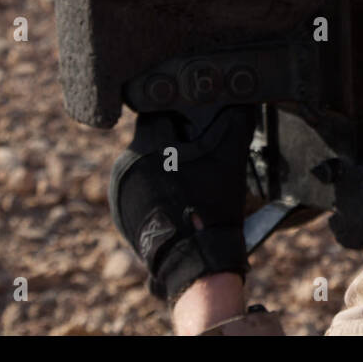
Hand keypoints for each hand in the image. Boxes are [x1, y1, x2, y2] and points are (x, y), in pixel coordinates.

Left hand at [109, 104, 258, 302]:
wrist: (195, 259)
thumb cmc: (212, 205)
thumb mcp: (230, 158)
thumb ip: (235, 123)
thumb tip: (242, 102)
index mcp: (146, 146)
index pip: (159, 114)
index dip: (180, 115)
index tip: (194, 123)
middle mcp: (125, 165)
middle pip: (151, 139)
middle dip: (172, 143)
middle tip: (197, 153)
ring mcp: (119, 191)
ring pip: (143, 163)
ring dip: (162, 165)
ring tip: (188, 179)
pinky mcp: (121, 212)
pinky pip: (138, 188)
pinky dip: (155, 189)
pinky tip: (177, 198)